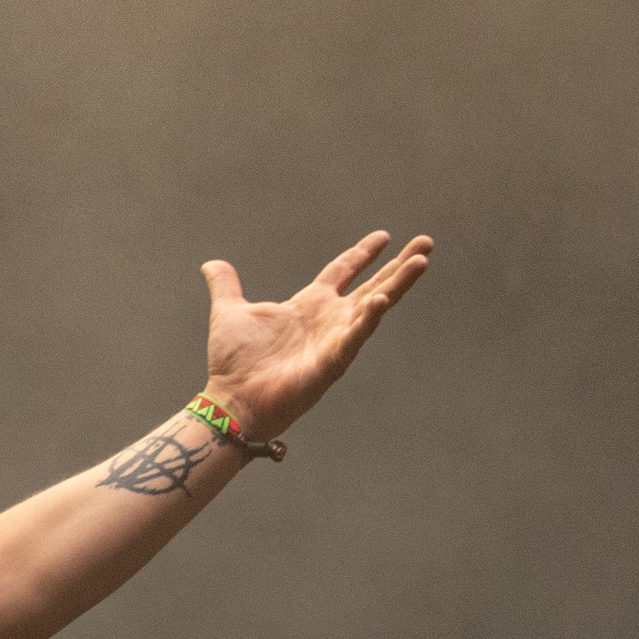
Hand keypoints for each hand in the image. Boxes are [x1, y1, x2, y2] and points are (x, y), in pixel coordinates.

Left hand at [197, 230, 431, 437]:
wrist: (230, 401)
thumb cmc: (233, 364)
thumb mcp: (228, 312)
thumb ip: (226, 286)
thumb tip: (211, 264)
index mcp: (308, 305)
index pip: (343, 271)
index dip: (363, 254)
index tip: (385, 237)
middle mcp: (327, 320)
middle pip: (372, 284)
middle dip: (399, 265)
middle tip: (426, 243)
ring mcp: (333, 340)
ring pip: (374, 306)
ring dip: (398, 284)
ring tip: (421, 262)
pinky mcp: (331, 362)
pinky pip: (355, 336)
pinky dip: (368, 318)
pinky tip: (383, 298)